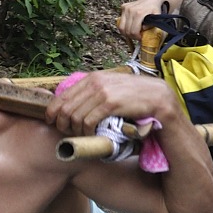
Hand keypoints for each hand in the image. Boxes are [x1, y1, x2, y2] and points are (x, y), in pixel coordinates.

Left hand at [45, 69, 181, 135]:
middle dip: (63, 125)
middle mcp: (95, 82)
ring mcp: (103, 92)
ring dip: (76, 131)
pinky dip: (87, 132)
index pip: (61, 96)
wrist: (158, 98)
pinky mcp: (111, 103)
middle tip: (68, 134)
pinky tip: (93, 135)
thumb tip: (71, 104)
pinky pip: (89, 121)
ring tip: (83, 135)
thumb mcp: (111, 89)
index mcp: (92, 77)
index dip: (53, 113)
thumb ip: (94, 92)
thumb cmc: (134, 96)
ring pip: (75, 116)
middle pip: (65, 108)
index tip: (55, 124)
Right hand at [116, 0, 169, 41]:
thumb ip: (151, 24)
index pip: (133, 30)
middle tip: (137, 36)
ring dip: (126, 32)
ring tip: (133, 33)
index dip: (137, 37)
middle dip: (132, 36)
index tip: (141, 38)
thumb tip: (143, 29)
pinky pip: (120, 21)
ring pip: (121, 27)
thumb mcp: (157, 17)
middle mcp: (131, 10)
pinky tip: (130, 27)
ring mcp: (126, 8)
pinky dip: (124, 26)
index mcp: (139, 13)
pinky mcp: (124, 6)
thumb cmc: (155, 8)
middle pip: (127, 30)